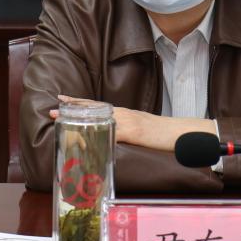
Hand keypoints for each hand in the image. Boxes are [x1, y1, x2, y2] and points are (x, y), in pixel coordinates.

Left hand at [50, 94, 215, 152]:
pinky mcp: (136, 131)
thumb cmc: (166, 136)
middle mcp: (126, 115)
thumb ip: (128, 133)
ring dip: (80, 116)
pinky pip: (114, 131)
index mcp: (127, 115)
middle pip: (95, 108)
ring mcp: (131, 122)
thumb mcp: (143, 133)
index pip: (100, 107)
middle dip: (73, 107)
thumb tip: (113, 140)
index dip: (80, 104)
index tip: (62, 101)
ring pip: (99, 116)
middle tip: (53, 108)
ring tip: (61, 116)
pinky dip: (98, 132)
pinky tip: (86, 135)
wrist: (187, 134)